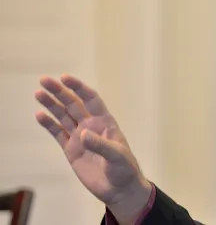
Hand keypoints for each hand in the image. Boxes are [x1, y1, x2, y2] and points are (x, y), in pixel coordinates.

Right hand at [34, 74, 151, 220]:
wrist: (119, 189)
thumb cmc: (125, 170)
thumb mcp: (117, 156)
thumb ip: (101, 145)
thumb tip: (83, 134)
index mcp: (105, 122)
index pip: (91, 99)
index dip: (79, 88)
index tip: (65, 78)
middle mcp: (91, 126)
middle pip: (73, 104)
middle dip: (60, 91)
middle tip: (44, 80)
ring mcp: (80, 137)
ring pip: (63, 116)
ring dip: (51, 105)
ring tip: (38, 93)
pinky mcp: (71, 150)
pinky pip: (58, 133)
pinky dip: (49, 124)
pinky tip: (40, 115)